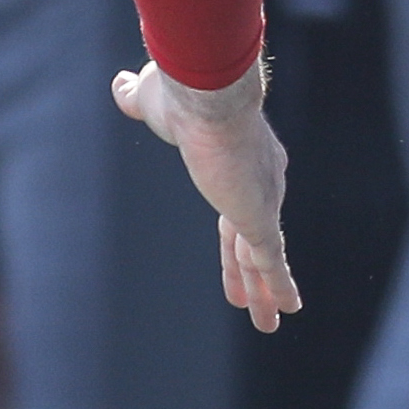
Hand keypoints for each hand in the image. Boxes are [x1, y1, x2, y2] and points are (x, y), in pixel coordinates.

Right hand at [112, 61, 300, 331]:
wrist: (207, 94)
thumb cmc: (183, 92)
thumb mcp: (152, 98)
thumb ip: (138, 97)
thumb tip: (121, 85)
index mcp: (240, 155)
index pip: (237, 203)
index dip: (234, 233)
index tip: (235, 249)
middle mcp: (260, 179)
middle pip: (251, 237)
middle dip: (250, 272)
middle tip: (252, 300)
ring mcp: (262, 200)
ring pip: (263, 258)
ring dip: (265, 292)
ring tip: (269, 323)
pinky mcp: (260, 218)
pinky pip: (272, 261)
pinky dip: (280, 285)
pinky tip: (287, 307)